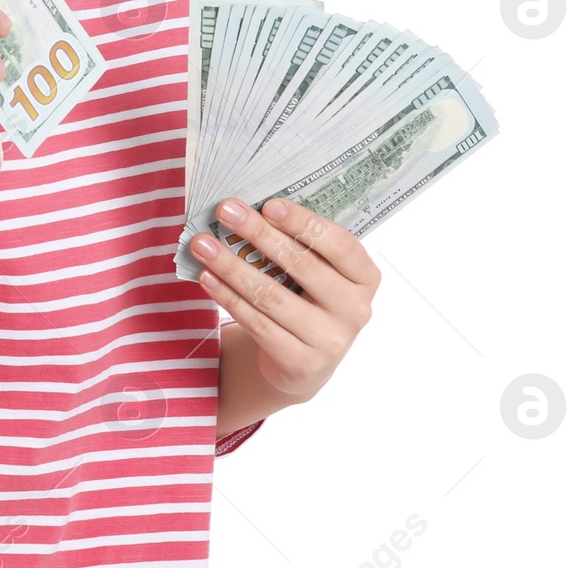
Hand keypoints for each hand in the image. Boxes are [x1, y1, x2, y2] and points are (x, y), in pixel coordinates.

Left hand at [190, 196, 379, 402]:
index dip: (303, 222)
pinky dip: (228, 297)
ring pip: (272, 296)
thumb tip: (249, 208)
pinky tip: (207, 277)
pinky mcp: (302, 363)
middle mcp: (355, 309)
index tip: (268, 205)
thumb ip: (298, 243)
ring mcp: (330, 340)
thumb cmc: (308, 297)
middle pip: (301, 265)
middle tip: (224, 211)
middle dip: (258, 233)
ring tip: (203, 244)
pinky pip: (257, 323)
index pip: (339, 244)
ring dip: (232, 265)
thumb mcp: (319, 272)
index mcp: (364, 277)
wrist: (305, 361)